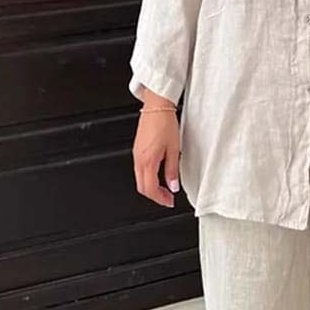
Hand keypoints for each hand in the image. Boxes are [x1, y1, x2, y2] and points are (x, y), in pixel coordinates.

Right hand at [132, 90, 179, 207]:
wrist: (156, 107)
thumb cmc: (165, 123)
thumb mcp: (174, 149)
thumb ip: (172, 170)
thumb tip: (173, 186)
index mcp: (148, 160)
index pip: (150, 188)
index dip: (160, 199)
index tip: (169, 201)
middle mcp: (139, 159)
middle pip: (142, 187)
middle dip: (154, 196)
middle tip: (167, 198)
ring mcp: (136, 155)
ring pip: (139, 179)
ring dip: (151, 187)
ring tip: (165, 188)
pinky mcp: (137, 150)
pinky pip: (139, 170)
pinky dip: (148, 178)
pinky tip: (158, 175)